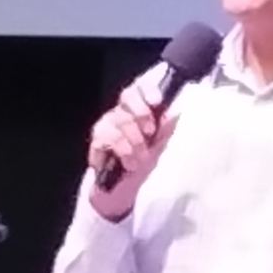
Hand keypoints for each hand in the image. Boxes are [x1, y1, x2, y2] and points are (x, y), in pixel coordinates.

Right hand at [84, 86, 176, 218]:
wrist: (123, 185)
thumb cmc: (142, 160)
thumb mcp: (160, 144)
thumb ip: (166, 128)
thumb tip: (174, 112)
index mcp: (139, 107)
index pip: (140, 87)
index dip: (147, 89)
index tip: (157, 101)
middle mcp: (122, 110)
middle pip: (128, 96)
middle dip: (142, 114)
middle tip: (150, 133)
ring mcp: (108, 122)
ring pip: (120, 119)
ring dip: (134, 140)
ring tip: (140, 157)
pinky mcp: (97, 138)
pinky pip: (108, 136)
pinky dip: (121, 150)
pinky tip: (128, 161)